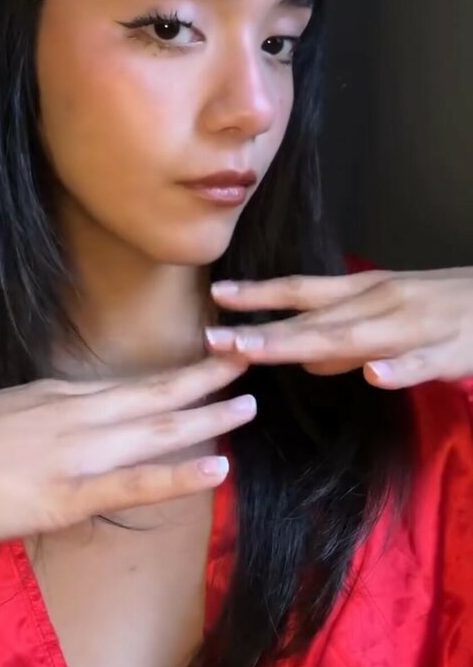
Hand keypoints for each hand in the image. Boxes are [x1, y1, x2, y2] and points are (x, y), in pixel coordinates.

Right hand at [0, 354, 253, 562]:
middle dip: (206, 378)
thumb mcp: (1, 420)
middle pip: (155, 393)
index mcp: (58, 396)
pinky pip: (136, 482)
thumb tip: (63, 431)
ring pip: (158, 430)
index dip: (175, 373)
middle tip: (252, 358)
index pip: (131, 383)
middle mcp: (76, 414)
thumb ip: (40, 422)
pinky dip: (181, 474)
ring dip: (208, 417)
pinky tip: (217, 468)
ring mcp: (76, 451)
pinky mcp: (68, 493)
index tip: (209, 359)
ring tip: (249, 406)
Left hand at [204, 267, 472, 389]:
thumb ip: (344, 339)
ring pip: (355, 337)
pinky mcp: (450, 351)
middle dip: (266, 332)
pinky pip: (422, 363)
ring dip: (304, 344)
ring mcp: (415, 326)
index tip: (217, 295)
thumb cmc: (441, 308)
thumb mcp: (387, 315)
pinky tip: (374, 377)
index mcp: (366, 293)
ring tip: (260, 353)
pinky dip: (398, 369)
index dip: (261, 294)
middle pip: (316, 319)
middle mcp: (383, 302)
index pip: (304, 290)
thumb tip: (301, 358)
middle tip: (218, 340)